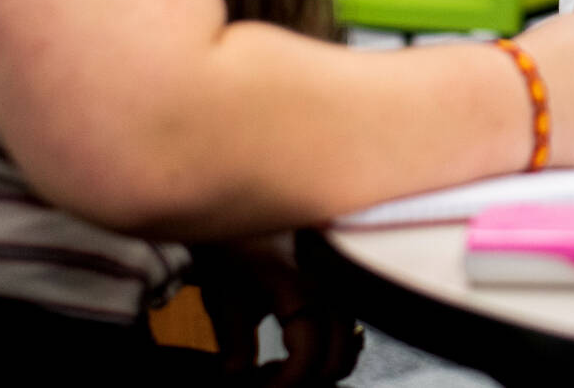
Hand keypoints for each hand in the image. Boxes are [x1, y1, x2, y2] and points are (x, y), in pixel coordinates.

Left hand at [189, 232, 362, 385]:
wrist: (242, 204)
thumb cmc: (231, 245)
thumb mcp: (224, 294)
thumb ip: (235, 338)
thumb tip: (238, 374)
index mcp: (296, 283)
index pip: (308, 348)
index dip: (289, 379)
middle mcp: (325, 280)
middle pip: (340, 348)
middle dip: (313, 376)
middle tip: (280, 384)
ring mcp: (335, 277)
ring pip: (350, 335)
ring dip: (327, 361)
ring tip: (295, 370)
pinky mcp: (335, 276)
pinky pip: (348, 316)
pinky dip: (336, 340)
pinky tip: (312, 346)